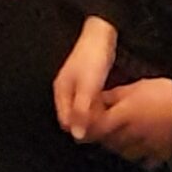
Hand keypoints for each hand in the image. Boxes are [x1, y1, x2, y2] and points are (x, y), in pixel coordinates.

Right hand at [54, 17, 118, 139]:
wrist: (101, 35)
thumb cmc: (93, 58)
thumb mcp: (88, 88)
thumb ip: (81, 112)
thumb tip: (77, 136)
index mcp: (61, 91)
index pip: (65, 121)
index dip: (79, 130)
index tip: (95, 135)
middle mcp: (66, 90)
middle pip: (73, 117)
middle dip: (87, 124)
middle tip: (104, 129)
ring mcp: (76, 85)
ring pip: (82, 110)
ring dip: (93, 116)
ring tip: (109, 120)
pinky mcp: (87, 82)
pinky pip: (89, 102)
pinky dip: (98, 108)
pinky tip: (109, 109)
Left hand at [90, 78, 171, 166]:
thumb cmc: (164, 93)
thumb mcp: (136, 87)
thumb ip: (115, 95)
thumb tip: (97, 98)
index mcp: (124, 116)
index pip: (97, 127)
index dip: (88, 128)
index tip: (85, 125)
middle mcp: (131, 135)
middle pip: (108, 143)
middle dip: (103, 137)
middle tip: (103, 128)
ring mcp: (145, 148)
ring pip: (124, 153)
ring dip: (118, 147)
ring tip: (120, 137)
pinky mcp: (159, 155)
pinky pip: (144, 161)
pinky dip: (140, 157)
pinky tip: (141, 148)